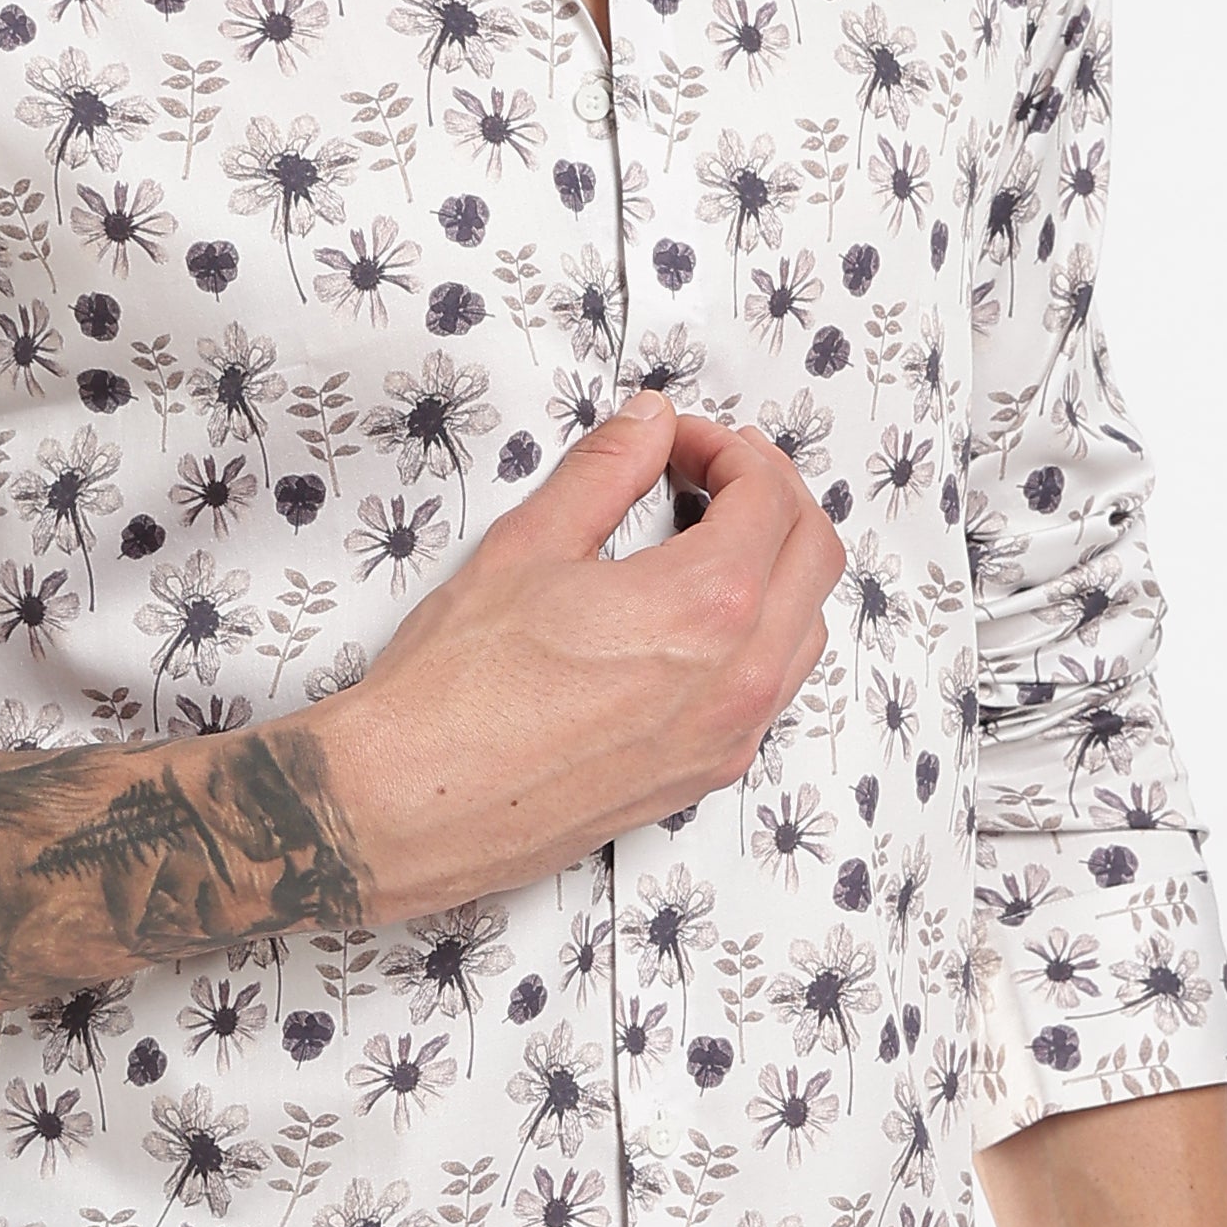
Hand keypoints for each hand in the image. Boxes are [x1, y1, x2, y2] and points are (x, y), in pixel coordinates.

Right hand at [295, 390, 846, 922]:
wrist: (412, 803)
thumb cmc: (455, 689)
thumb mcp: (528, 546)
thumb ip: (605, 471)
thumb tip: (647, 423)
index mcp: (705, 605)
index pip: (767, 497)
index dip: (726, 448)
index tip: (681, 440)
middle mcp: (738, 677)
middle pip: (815, 555)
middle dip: (773, 495)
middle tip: (713, 470)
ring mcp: (728, 735)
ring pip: (806, 628)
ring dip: (778, 567)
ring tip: (710, 537)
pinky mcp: (704, 775)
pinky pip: (772, 689)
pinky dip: (762, 634)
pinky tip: (699, 617)